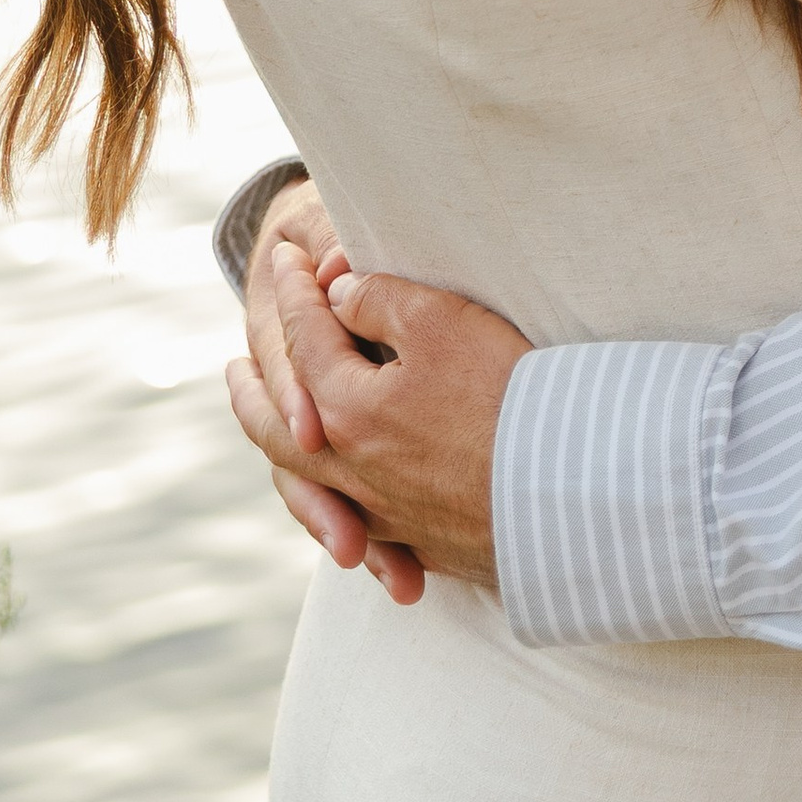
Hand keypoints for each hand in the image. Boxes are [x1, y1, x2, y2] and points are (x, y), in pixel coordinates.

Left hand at [227, 244, 530, 593]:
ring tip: (271, 432)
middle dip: (253, 392)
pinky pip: (350, 522)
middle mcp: (352, 472)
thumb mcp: (441, 322)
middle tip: (232, 369)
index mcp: (347, 413)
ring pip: (307, 486)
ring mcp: (385, 516)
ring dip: (278, 449)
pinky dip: (326, 503)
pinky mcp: (423, 543)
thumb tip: (339, 294)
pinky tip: (337, 500)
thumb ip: (379, 301)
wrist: (569, 489)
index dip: (295, 292)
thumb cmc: (506, 394)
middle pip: (278, 431)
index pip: (306, 340)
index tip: (284, 258)